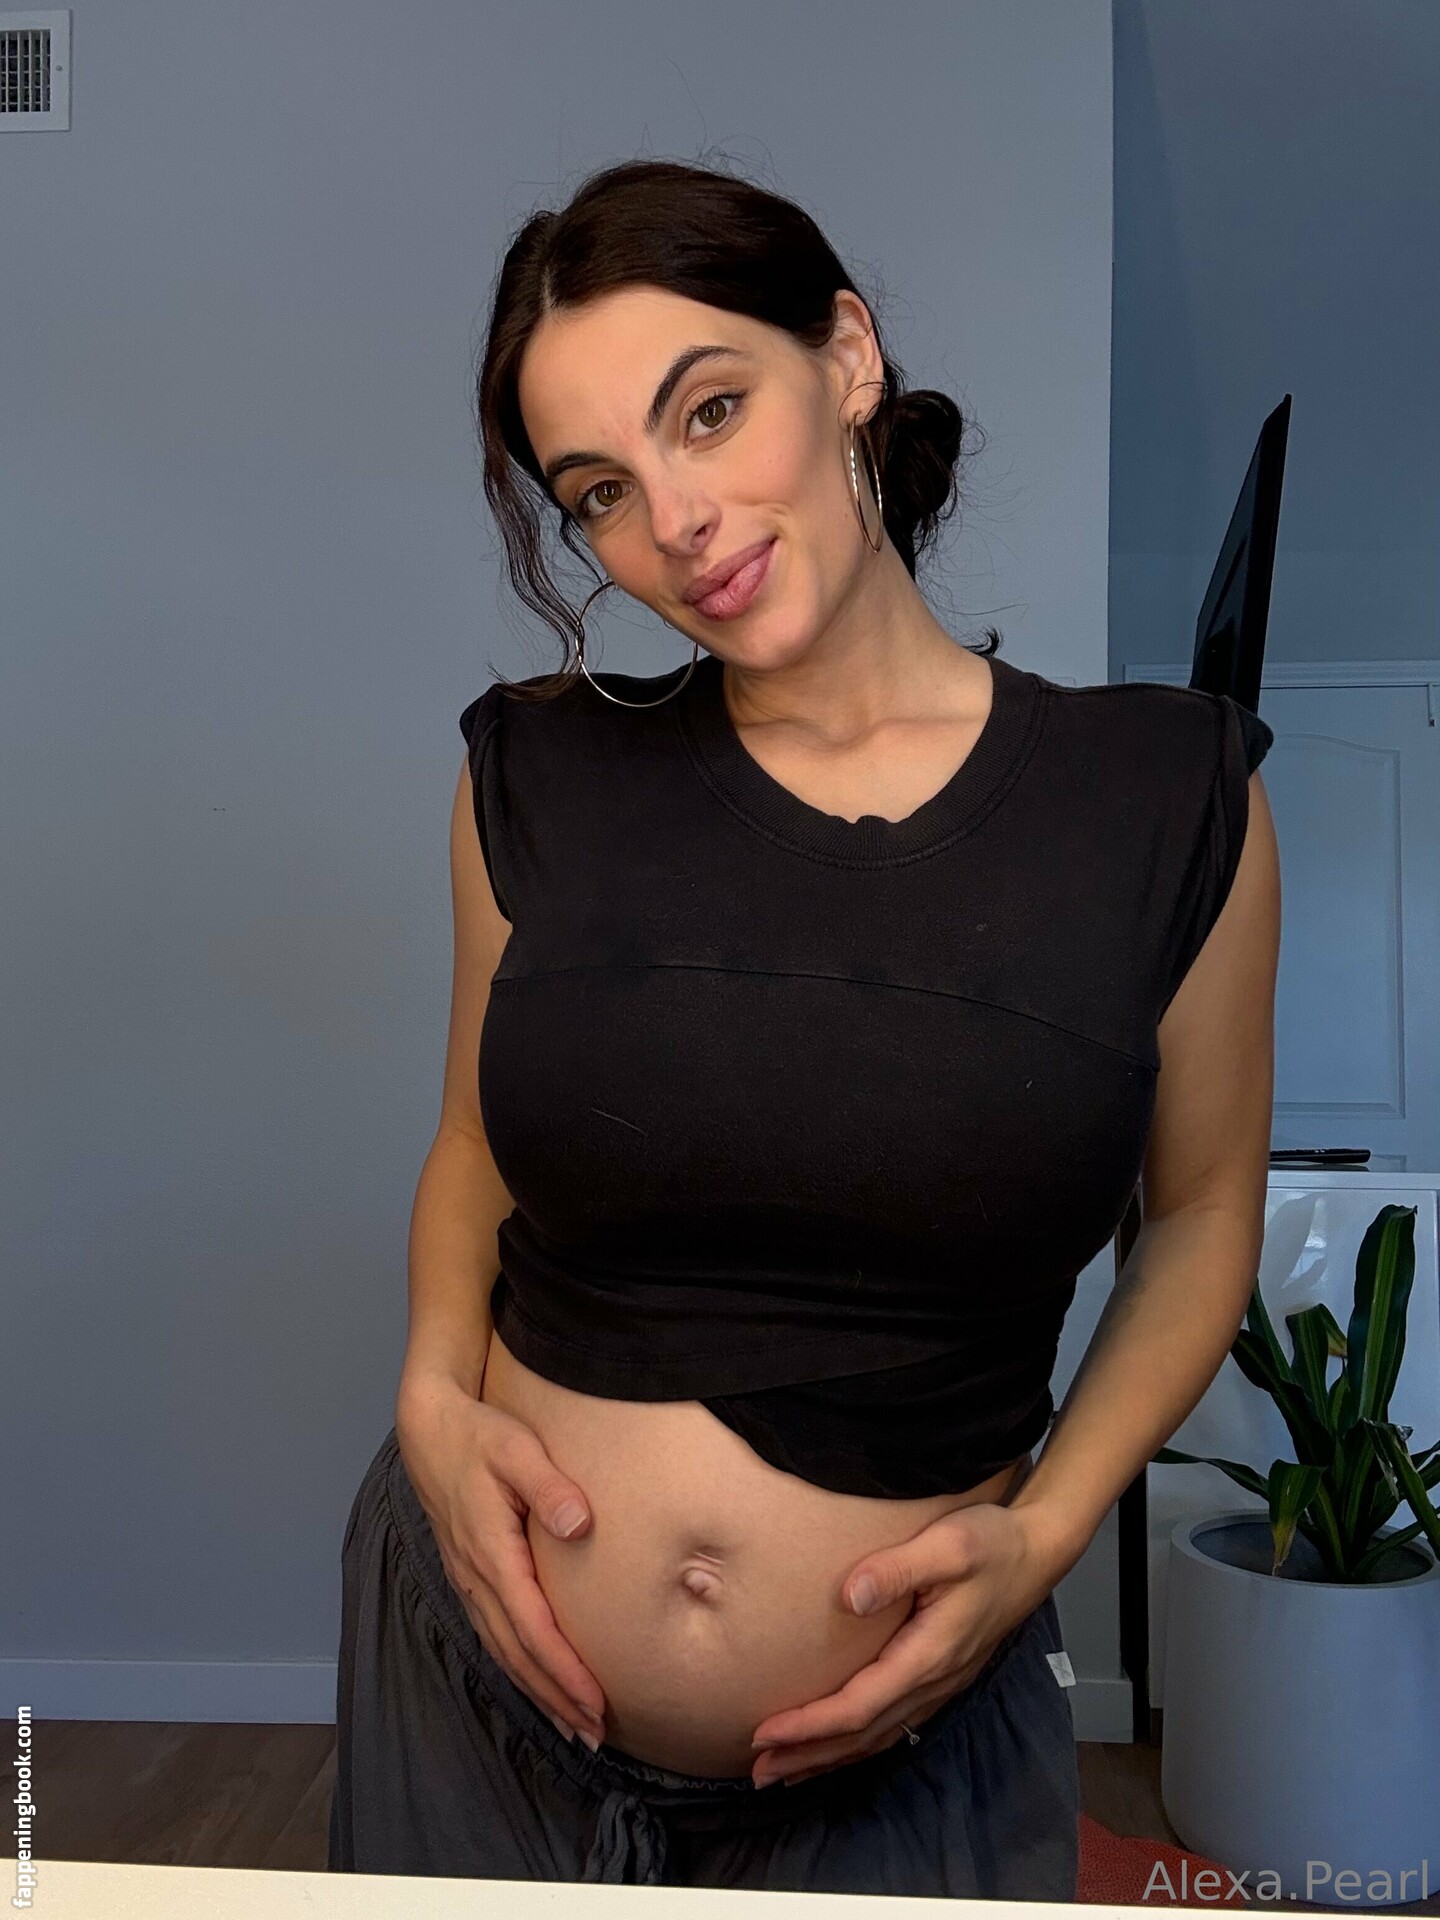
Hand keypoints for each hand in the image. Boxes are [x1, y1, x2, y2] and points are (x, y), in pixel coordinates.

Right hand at [395, 1372, 607, 1746]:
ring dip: (538, 1690)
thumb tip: (580, 1524)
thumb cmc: (479, 1435)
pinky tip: (536, 1681)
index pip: (533, 1627)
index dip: (565, 1670)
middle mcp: (476, 1577)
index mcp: (491, 1552)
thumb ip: (549, 1486)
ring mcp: (467, 1580)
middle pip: (518, 1653)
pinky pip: (493, 1634)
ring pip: (503, 1650)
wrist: (430, 1429)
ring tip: (573, 1723)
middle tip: (594, 1732)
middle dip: (556, 1696)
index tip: (596, 1701)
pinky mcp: (468, 1575)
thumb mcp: (517, 1448)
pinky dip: (518, 1666)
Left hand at [748, 1497, 1059, 1787]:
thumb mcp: (946, 1544)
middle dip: (809, 1755)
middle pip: (863, 1735)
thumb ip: (896, 1569)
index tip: (765, 1732)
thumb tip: (848, 1597)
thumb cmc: (991, 1542)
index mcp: (929, 1654)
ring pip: (879, 1737)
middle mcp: (934, 1681)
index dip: (810, 1725)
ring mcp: (941, 1684)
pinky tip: (837, 1746)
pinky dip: (857, 1743)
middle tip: (758, 1771)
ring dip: (829, 1757)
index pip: (859, 1706)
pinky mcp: (941, 1676)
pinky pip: (893, 1725)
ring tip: (785, 1769)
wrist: (1036, 1551)